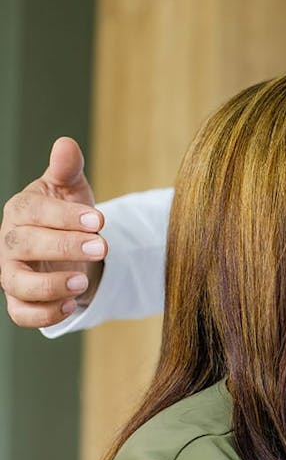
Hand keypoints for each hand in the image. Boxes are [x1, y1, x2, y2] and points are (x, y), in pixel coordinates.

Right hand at [1, 137, 105, 326]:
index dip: (64, 216)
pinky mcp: (21, 300)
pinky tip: (71, 305)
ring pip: (16, 283)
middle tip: (102, 247)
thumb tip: (66, 144)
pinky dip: (43, 314)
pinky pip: (21, 313)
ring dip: (49, 285)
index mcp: (20, 211)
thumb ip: (67, 170)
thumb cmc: (67, 215)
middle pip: (24, 245)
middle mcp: (9, 242)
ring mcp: (11, 273)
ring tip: (82, 283)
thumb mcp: (71, 190)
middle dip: (64, 247)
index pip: (32, 211)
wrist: (69, 247)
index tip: (99, 220)